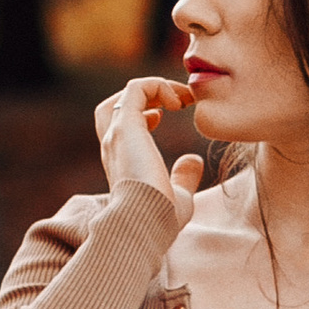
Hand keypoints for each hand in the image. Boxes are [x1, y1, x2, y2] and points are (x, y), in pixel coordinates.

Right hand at [95, 75, 203, 211]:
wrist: (145, 223)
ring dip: (155, 87)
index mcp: (121, 161)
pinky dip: (157, 85)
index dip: (145, 112)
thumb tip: (194, 161)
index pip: (121, 125)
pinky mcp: (127, 125)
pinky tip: (178, 101)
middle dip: (145, 96)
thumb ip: (183, 177)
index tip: (169, 113)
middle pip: (115, 105)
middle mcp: (114, 145)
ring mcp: (118, 133)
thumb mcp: (178, 195)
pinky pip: (137, 88)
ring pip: (128, 93)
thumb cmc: (161, 217)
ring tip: (180, 97)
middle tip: (175, 101)